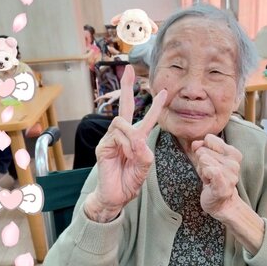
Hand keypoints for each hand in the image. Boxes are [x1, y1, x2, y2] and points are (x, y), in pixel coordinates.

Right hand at [85, 65, 166, 221]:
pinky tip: (126, 155)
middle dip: (127, 87)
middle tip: (128, 69)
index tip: (164, 91)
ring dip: (131, 136)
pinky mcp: (102, 146)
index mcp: (136, 140)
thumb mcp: (144, 167)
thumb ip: (144, 153)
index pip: (146, 119)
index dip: (156, 106)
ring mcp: (111, 140)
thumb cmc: (129, 182)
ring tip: (132, 153)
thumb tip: (138, 139)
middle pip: (125, 107)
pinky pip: (116, 136)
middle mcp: (123, 136)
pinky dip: (125, 144)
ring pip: (122, 123)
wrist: (115, 196)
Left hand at [191, 135, 242, 218]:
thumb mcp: (205, 160)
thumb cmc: (212, 180)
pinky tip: (209, 183)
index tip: (209, 162)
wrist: (221, 204)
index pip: (209, 138)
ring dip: (202, 171)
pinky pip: (209, 169)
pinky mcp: (224, 183)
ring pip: (204, 159)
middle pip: (203, 149)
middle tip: (209, 174)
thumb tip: (195, 143)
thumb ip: (199, 147)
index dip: (204, 150)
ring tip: (209, 179)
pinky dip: (204, 176)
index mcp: (233, 153)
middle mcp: (234, 162)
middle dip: (202, 162)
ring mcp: (230, 173)